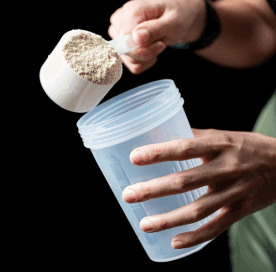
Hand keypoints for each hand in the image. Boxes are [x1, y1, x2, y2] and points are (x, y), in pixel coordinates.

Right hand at [108, 0, 206, 73]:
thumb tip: (135, 37)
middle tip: (161, 43)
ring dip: (145, 59)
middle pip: (124, 52)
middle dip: (146, 54)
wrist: (183, 14)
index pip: (125, 41)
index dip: (143, 50)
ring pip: (126, 60)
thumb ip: (154, 29)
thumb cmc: (179, 14)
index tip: (161, 45)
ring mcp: (119, 31)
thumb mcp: (174, 21)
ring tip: (156, 44)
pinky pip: (129, 63)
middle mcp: (121, 20)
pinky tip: (151, 50)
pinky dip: (143, 62)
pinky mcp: (121, 42)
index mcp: (132, 10)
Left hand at [122, 128, 275, 248]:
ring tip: (144, 224)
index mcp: (219, 145)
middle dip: (154, 189)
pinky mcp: (240, 211)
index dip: (158, 153)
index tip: (134, 157)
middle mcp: (226, 169)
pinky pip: (216, 228)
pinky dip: (195, 238)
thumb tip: (165, 135)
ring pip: (198, 210)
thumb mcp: (223, 134)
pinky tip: (174, 242)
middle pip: (185, 182)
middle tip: (129, 195)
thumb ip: (195, 136)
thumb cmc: (248, 146)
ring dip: (168, 220)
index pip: (184, 148)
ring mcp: (234, 192)